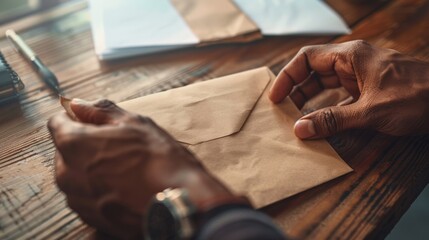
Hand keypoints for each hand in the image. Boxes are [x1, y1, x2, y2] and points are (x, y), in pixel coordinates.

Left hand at [48, 99, 233, 238]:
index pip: (57, 123)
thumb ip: (100, 111)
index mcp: (73, 144)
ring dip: (92, 168)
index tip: (91, 121)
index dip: (75, 118)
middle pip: (65, 151)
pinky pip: (87, 196)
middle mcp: (67, 174)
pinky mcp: (91, 218)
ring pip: (76, 175)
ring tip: (124, 169)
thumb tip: (78, 105)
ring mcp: (78, 200)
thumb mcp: (134, 123)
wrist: (179, 203)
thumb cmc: (159, 160)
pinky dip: (100, 189)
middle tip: (117, 146)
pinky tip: (125, 186)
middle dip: (85, 145)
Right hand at [269, 40, 428, 138]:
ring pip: (326, 86)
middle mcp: (352, 63)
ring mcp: (362, 77)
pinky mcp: (370, 92)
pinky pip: (340, 98)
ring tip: (295, 120)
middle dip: (296, 91)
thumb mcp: (370, 112)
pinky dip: (328, 110)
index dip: (287, 77)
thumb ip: (333, 120)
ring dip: (311, 102)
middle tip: (282, 113)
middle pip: (313, 73)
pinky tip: (320, 124)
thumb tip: (300, 129)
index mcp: (350, 57)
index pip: (306, 59)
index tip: (276, 98)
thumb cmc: (417, 97)